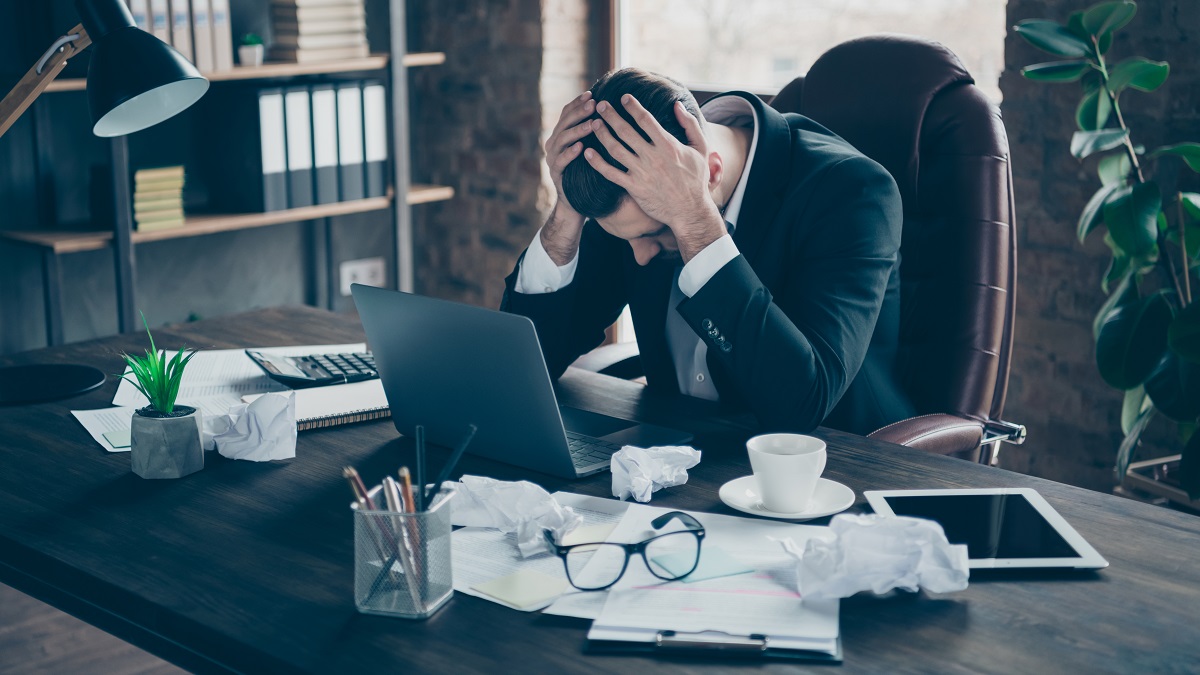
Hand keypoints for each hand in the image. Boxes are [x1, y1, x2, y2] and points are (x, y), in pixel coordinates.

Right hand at [540, 91, 594, 264]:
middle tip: (593, 103)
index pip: (567, 113)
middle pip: (564, 122)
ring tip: (591, 123)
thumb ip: (595, 131)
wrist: (577, 203)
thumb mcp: (592, 149)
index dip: (578, 103)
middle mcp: (554, 144)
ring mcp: (552, 159)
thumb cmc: (589, 173)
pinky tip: (581, 147)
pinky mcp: (556, 175)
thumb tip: (612, 109)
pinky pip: (561, 161)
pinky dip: (570, 153)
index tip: (592, 93)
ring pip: (562, 139)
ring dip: (577, 129)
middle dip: (579, 112)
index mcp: (562, 135)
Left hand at [584, 95, 725, 261]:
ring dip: (602, 134)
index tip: (623, 97)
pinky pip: (611, 173)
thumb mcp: (701, 148)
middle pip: (626, 131)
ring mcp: (641, 172)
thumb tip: (677, 104)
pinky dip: (598, 163)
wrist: (690, 210)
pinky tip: (588, 153)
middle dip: (611, 115)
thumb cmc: (696, 179)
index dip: (633, 106)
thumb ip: (690, 124)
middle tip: (600, 104)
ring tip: (593, 123)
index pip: (646, 120)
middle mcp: (652, 156)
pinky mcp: (633, 187)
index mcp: (668, 145)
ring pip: (615, 149)